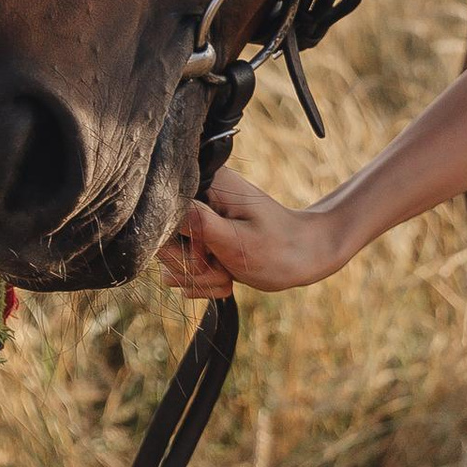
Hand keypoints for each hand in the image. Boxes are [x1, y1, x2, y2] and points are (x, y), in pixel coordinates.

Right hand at [154, 165, 341, 299]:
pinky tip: (228, 276)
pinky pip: (182, 276)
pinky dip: (206, 283)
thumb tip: (167, 209)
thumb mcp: (238, 239)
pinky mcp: (197, 245)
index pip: (162, 217)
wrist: (304, 258)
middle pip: (162, 245)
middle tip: (224, 266)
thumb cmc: (279, 248)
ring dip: (202, 278)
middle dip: (194, 267)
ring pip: (170, 266)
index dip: (182, 245)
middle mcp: (194, 200)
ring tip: (230, 271)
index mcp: (204, 183)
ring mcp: (194, 224)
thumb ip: (200, 224)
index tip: (211, 253)